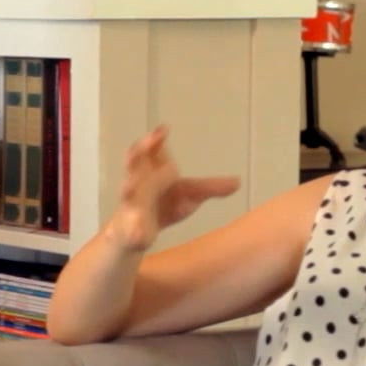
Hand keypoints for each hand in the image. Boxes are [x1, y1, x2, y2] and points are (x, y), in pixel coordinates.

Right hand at [108, 127, 240, 251]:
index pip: (151, 150)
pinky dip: (133, 231)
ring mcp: (130, 205)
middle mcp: (137, 183)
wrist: (136, 231)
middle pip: (133, 165)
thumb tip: (238, 182)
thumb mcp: (190, 195)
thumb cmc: (165, 204)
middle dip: (137, 153)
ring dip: (128, 188)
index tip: (164, 130)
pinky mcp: (129, 229)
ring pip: (127, 194)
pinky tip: (138, 235)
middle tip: (147, 142)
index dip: (155, 139)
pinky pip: (130, 229)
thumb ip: (210, 187)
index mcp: (151, 171)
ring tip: (130, 184)